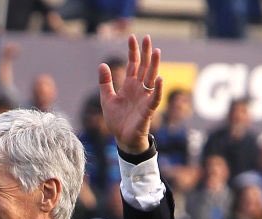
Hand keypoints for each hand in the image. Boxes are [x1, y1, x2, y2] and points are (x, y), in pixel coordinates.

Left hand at [98, 35, 162, 154]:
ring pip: (151, 78)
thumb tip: (102, 65)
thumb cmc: (117, 119)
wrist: (122, 138)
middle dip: (145, 53)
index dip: (133, 51)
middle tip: (147, 37)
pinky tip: (159, 79)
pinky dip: (157, 89)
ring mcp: (145, 98)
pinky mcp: (148, 110)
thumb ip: (105, 82)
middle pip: (144, 67)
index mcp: (129, 85)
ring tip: (156, 52)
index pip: (133, 64)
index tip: (132, 37)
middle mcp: (139, 89)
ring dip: (154, 65)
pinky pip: (154, 98)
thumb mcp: (107, 99)